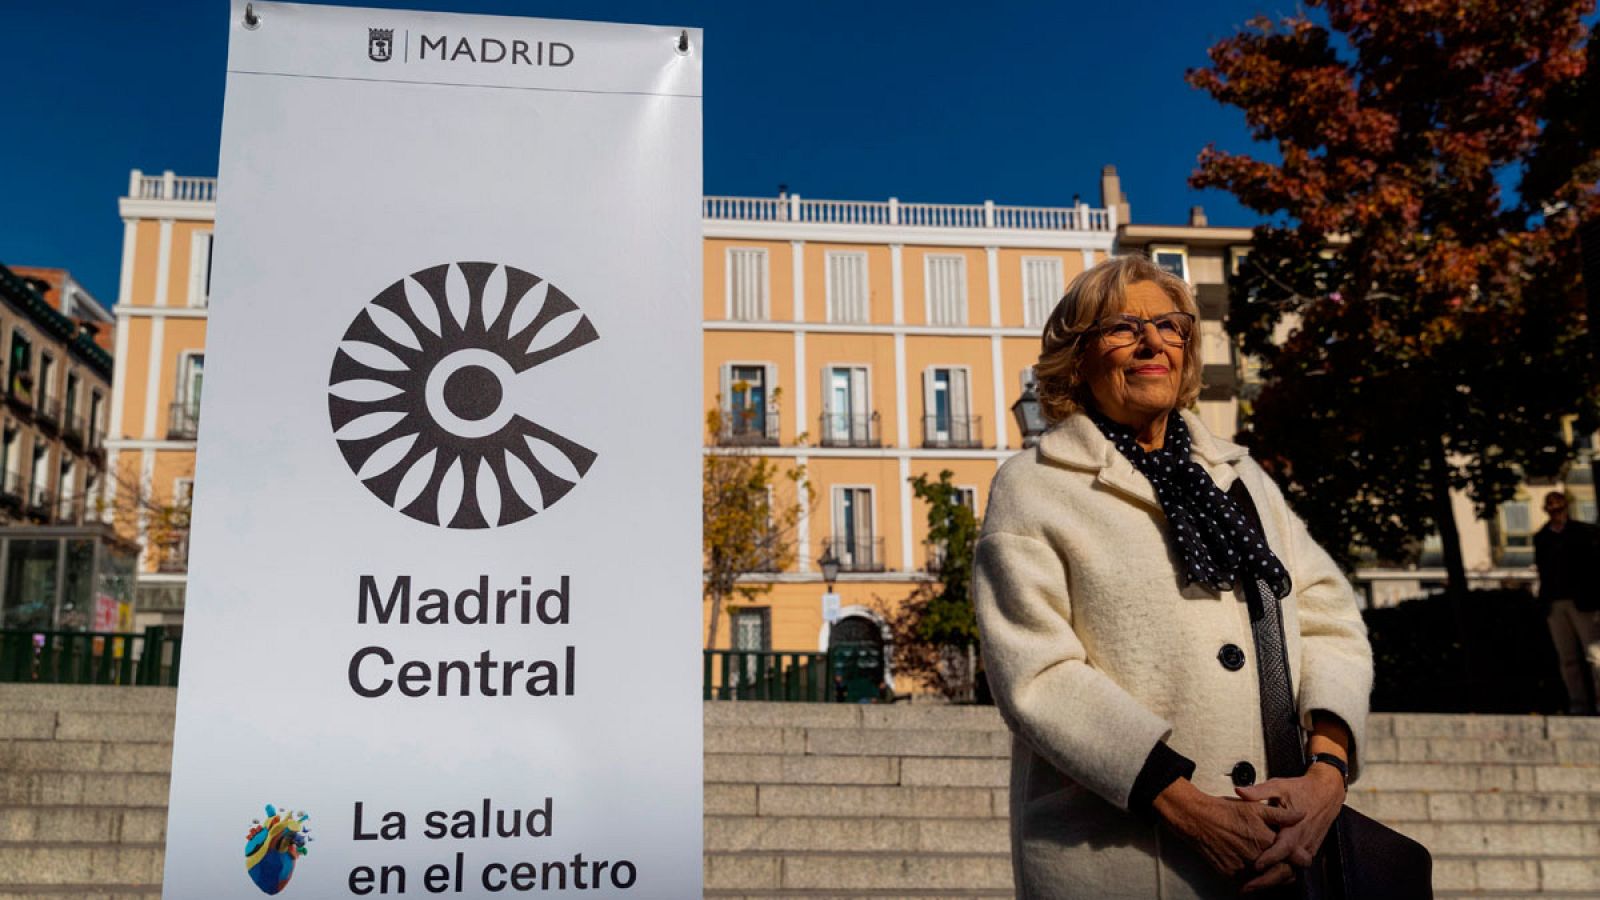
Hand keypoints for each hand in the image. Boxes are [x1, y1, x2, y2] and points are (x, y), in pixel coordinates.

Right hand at [1153, 779, 1304, 881]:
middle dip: (1288, 871)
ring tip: (1273, 869)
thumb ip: (1281, 815)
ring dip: (1271, 877)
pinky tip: (1254, 871)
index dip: (1301, 858)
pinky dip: (1254, 879)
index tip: (1301, 856)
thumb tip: (1301, 815)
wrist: (1197, 818)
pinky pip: (1248, 882)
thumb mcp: (1255, 807)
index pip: (1294, 858)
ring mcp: (1243, 868)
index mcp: (1266, 840)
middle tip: (1289, 866)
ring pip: (1266, 880)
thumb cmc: (1224, 811)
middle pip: (1282, 873)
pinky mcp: (1230, 874)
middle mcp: (1256, 857)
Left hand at [1235, 764, 1346, 892]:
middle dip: (1268, 880)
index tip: (1255, 866)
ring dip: (1273, 881)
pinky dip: (1282, 876)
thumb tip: (1240, 791)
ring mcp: (1307, 849)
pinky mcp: (1308, 851)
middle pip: (1287, 868)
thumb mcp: (1279, 786)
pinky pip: (1295, 868)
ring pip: (1291, 872)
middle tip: (1247, 887)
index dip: (1270, 858)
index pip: (1283, 848)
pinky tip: (1266, 880)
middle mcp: (1302, 842)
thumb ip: (1259, 791)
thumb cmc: (1301, 789)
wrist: (1326, 793)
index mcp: (1295, 827)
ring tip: (1253, 887)